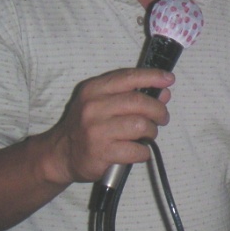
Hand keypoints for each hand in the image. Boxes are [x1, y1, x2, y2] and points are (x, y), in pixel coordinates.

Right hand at [41, 67, 175, 185]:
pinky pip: (136, 150)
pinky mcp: (101, 153)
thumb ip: (133, 94)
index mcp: (94, 89)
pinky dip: (144, 152)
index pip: (128, 77)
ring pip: (141, 125)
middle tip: (162, 118)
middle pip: (139, 102)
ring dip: (151, 132)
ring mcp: (96, 130)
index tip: (169, 79)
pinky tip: (139, 151)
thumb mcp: (103, 103)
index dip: (152, 76)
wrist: (60, 154)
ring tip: (148, 135)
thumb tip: (164, 93)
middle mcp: (93, 107)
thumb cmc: (88, 125)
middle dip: (158, 110)